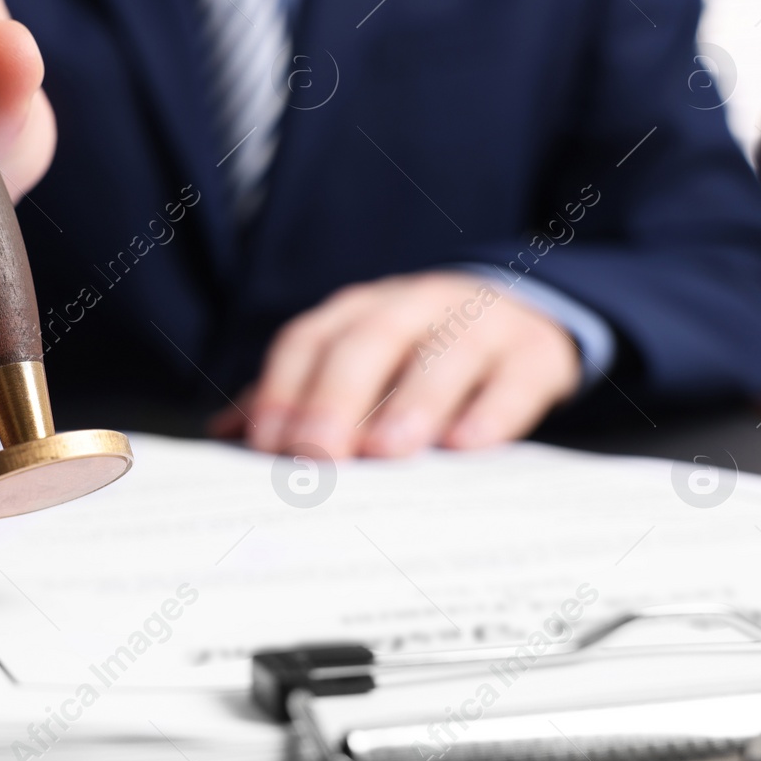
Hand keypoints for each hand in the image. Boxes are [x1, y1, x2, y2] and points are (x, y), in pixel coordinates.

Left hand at [211, 272, 580, 458]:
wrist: (527, 316)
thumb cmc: (420, 353)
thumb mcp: (361, 360)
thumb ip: (298, 394)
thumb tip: (226, 434)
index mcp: (360, 311)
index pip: (310, 340)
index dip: (284, 387)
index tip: (267, 444)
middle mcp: (414, 307)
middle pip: (369, 342)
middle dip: (336, 398)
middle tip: (316, 454)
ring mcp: (478, 324)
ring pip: (444, 354)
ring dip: (413, 401)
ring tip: (386, 450)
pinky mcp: (534, 354)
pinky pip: (513, 378)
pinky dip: (491, 411)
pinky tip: (468, 445)